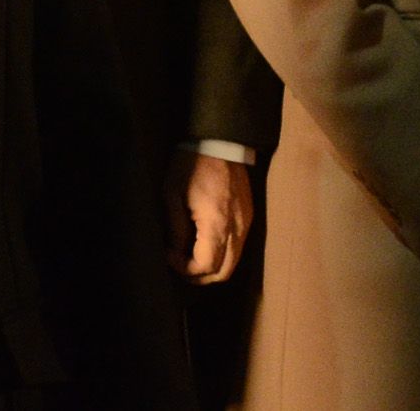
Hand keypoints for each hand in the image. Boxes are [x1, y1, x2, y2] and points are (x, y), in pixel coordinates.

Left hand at [166, 152, 252, 283]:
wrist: (219, 143)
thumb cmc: (190, 165)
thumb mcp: (172, 195)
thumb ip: (176, 229)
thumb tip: (176, 253)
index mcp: (216, 224)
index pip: (206, 266)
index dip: (185, 269)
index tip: (170, 255)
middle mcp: (236, 229)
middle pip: (223, 272)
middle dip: (200, 276)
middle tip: (180, 266)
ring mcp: (246, 224)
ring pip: (233, 263)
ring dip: (213, 267)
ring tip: (190, 257)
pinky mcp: (249, 218)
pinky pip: (238, 248)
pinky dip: (223, 255)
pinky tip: (205, 244)